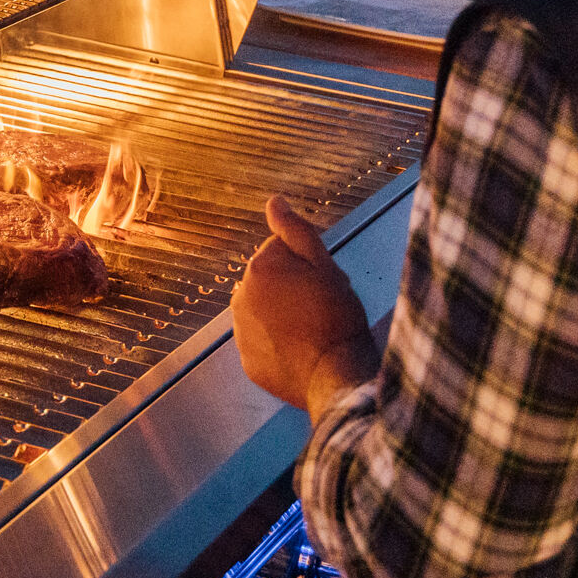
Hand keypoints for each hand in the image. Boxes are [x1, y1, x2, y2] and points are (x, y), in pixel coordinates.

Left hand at [233, 196, 380, 416]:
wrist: (336, 375)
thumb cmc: (336, 317)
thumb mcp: (325, 265)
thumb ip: (295, 230)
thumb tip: (274, 201)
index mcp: (259, 267)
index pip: (282, 251)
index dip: (307, 263)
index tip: (321, 282)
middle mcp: (241, 296)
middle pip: (270, 280)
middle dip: (291, 287)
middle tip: (319, 306)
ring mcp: (241, 331)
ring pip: (265, 311)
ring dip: (283, 314)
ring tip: (312, 330)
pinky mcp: (247, 360)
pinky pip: (262, 342)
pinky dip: (278, 343)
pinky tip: (302, 350)